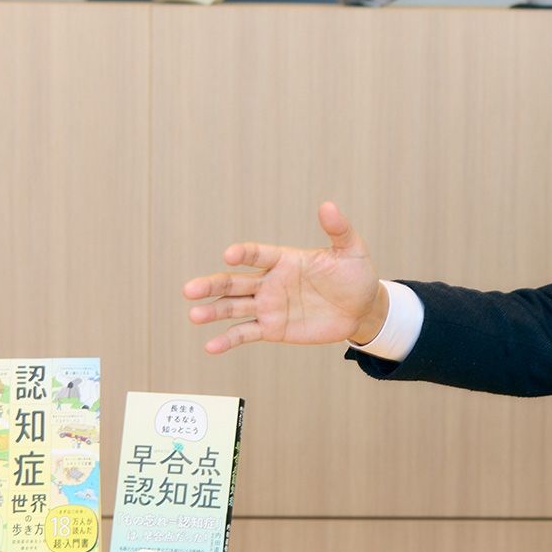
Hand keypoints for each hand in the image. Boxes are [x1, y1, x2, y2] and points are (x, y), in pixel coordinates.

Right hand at [183, 202, 386, 353]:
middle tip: (189, 290)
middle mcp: (269, 281)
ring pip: (234, 308)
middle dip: (212, 285)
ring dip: (213, 311)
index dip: (243, 254)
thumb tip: (328, 206)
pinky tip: (211, 346)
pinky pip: (246, 333)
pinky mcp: (272, 328)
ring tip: (194, 315)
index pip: (257, 254)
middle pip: (234, 282)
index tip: (229, 255)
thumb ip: (338, 230)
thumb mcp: (351, 250)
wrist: (361, 309)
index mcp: (284, 259)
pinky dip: (228, 339)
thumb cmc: (355, 275)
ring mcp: (268, 306)